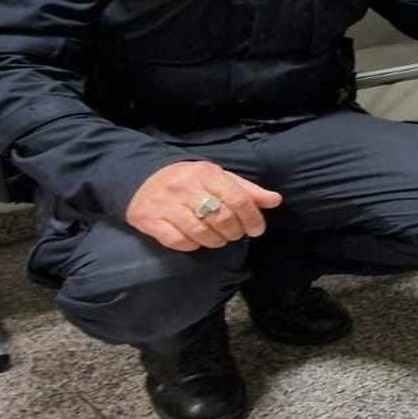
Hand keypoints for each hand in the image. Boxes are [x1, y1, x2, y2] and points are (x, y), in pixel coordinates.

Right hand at [125, 160, 282, 251]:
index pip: (238, 199)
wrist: (142, 178)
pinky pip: (178, 241)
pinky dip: (192, 245)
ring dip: (215, 241)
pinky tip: (196, 241)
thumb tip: (275, 200)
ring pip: (200, 232)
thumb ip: (247, 190)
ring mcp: (166, 204)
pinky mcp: (149, 220)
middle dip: (234, 232)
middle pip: (221, 218)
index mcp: (207, 173)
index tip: (256, 229)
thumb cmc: (189, 180)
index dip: (252, 218)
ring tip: (218, 239)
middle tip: (234, 234)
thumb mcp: (218, 178)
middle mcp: (185, 187)